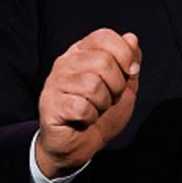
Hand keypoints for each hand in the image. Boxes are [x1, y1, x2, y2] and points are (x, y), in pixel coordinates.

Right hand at [35, 28, 141, 177]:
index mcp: (83, 51)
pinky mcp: (50, 105)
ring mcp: (55, 82)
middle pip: (103, 61)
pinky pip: (81, 107)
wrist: (78, 146)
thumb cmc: (100, 113)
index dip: (124, 53)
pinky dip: (90, 117)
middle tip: (109, 98)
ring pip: (93, 85)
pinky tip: (83, 119)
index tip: (131, 72)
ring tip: (95, 108)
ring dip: (103, 103)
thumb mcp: (124, 85)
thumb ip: (129, 61)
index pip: (104, 36)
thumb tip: (131, 38)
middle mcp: (66, 62)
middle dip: (116, 85)